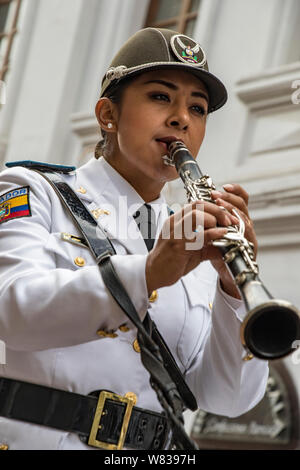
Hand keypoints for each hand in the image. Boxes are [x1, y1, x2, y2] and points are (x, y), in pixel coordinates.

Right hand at [145, 199, 238, 293]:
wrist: (154, 273)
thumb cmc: (171, 260)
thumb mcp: (191, 249)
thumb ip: (207, 244)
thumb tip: (225, 242)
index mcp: (176, 220)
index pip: (196, 204)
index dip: (214, 207)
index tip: (227, 216)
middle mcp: (174, 223)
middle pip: (198, 205)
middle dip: (217, 210)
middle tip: (229, 220)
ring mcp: (175, 233)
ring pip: (196, 215)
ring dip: (215, 218)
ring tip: (225, 227)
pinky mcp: (177, 246)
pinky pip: (197, 235)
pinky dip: (213, 233)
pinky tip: (222, 234)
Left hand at [210, 183, 256, 297]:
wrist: (229, 276)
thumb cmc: (220, 255)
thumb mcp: (211, 237)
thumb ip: (208, 224)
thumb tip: (196, 209)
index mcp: (236, 220)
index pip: (240, 199)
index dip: (234, 191)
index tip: (221, 186)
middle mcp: (245, 225)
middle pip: (243, 204)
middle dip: (229, 198)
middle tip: (216, 195)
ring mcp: (249, 235)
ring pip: (244, 216)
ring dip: (231, 209)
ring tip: (219, 204)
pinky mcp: (250, 247)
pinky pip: (246, 233)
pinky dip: (237, 225)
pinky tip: (229, 222)